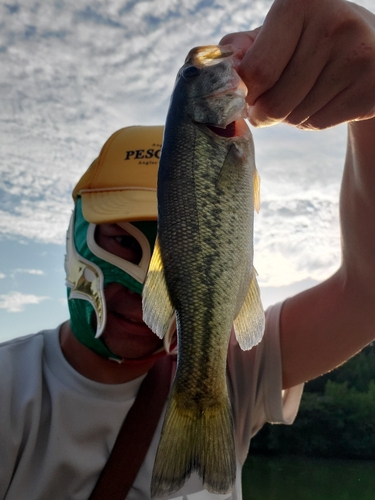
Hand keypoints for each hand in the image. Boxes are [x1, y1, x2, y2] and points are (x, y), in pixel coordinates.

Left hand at [220, 0, 374, 129]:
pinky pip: (318, 123)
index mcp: (299, 3)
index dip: (246, 95)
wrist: (369, 48)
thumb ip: (243, 49)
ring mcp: (356, 54)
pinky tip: (323, 100)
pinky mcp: (370, 86)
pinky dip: (311, 121)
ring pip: (295, 117)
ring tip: (303, 94)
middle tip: (269, 105)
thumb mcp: (275, 34)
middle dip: (264, 113)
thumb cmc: (308, 41)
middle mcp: (332, 24)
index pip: (256, 73)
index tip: (249, 95)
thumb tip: (225, 69)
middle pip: (274, 103)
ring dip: (289, 117)